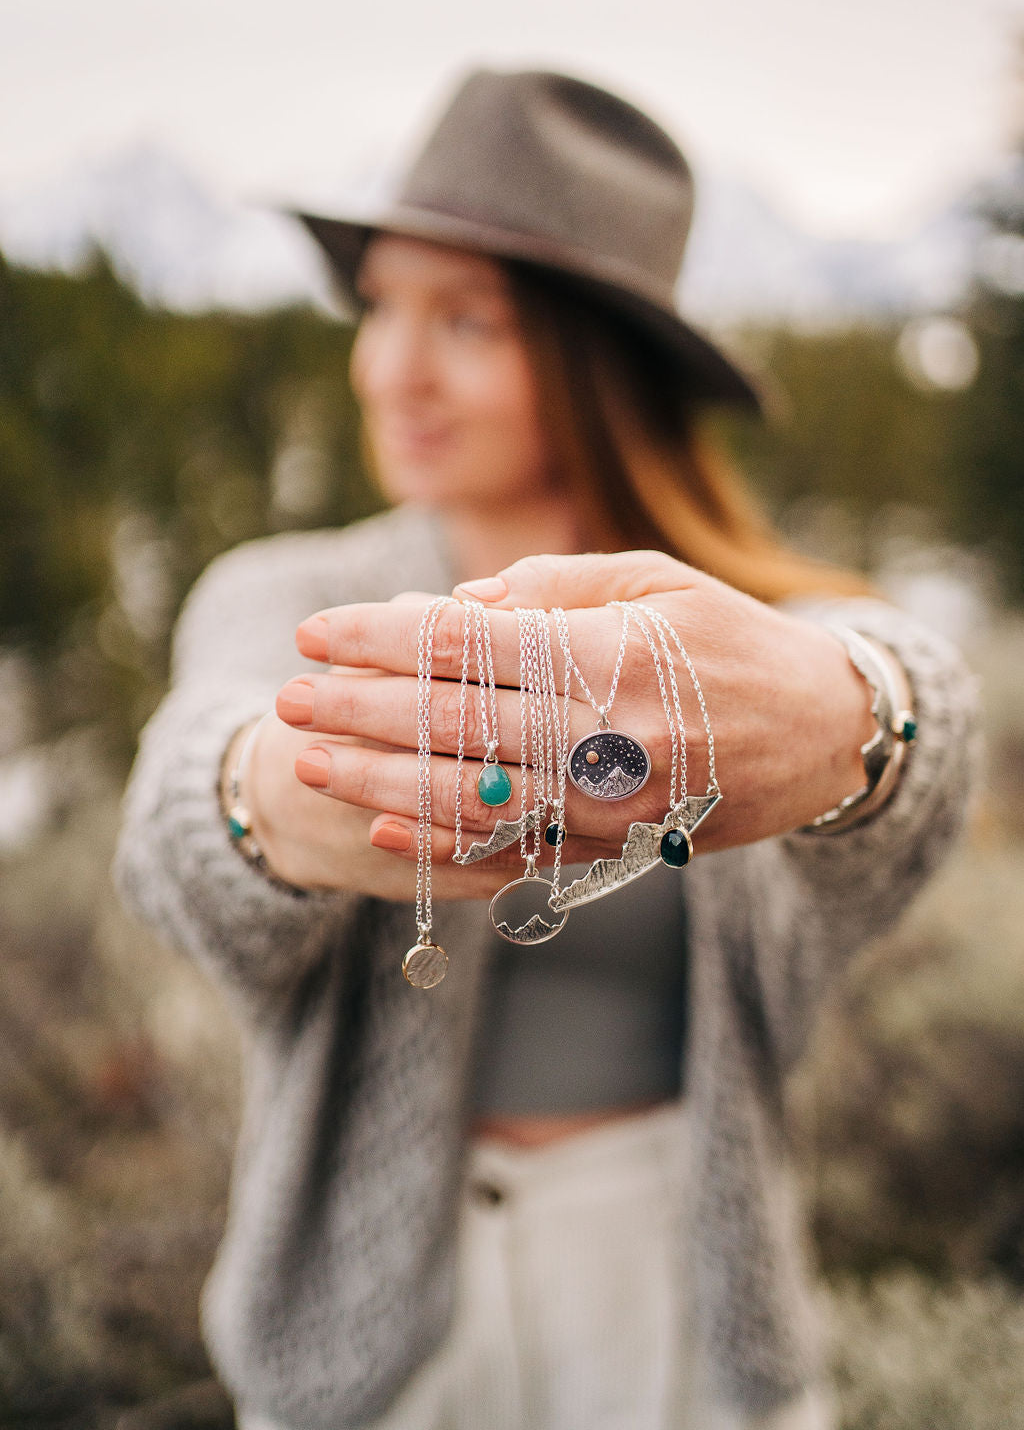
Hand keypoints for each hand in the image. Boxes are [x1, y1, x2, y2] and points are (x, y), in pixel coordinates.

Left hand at [273, 553, 873, 889]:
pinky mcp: (620, 848)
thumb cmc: (733, 638)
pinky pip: (517, 853)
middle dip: (358, 710)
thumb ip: (550, 586)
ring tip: (310, 763)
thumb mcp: (657, 580)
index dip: (378, 637)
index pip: (465, 643)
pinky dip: (443, 845)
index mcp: (611, 650)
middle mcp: (607, 733)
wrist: (826, 734)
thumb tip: (452, 610)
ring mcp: (611, 802)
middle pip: (453, 723)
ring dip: (379, 783)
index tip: (313, 633)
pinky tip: (383, 829)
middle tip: (288, 698)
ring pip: (471, 798)